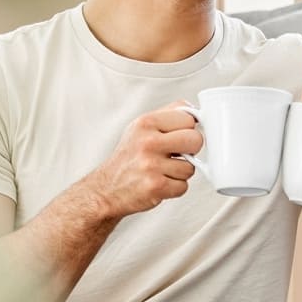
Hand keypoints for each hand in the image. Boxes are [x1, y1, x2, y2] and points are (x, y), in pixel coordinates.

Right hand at [83, 102, 200, 218]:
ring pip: (190, 167)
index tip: (178, 137)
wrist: (106, 189)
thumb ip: (168, 115)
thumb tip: (195, 112)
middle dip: (191, 150)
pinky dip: (174, 188)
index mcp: (146, 122)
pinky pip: (183, 186)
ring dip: (180, 172)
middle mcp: (148, 142)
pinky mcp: (155, 186)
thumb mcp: (140, 127)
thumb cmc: (128, 158)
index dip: (188, 130)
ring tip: (162, 170)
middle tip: (176, 154)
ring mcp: (151, 165)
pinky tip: (160, 183)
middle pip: (195, 140)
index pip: (188, 118)